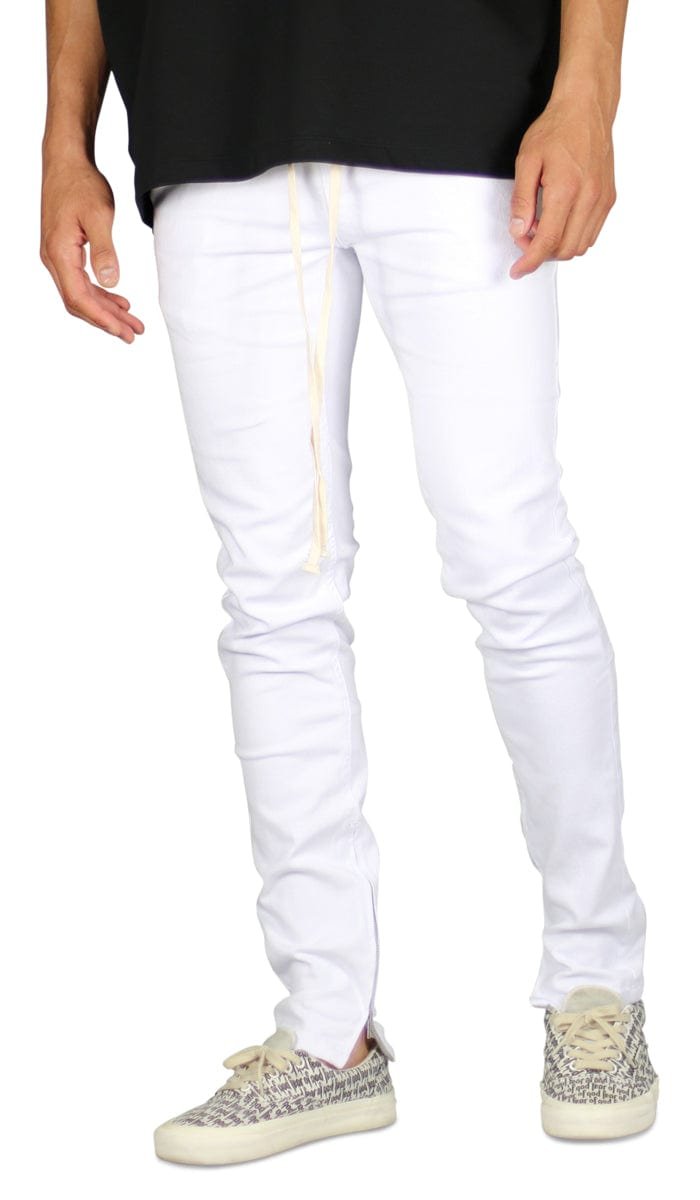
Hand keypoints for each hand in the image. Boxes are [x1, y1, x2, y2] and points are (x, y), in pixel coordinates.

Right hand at [40, 158, 144, 341]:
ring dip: (106, 310)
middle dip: (107, 321)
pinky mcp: (64, 251)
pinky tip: (119, 300)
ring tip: (132, 322)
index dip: (102, 319)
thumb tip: (111, 282)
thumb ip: (105, 251)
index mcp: (59, 253)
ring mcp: (57, 256)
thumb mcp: (99, 216)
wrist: (66, 161)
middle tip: (134, 334)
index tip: (124, 332)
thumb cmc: (81, 184)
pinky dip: (100, 294)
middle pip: (79, 302)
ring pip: (81, 294)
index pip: (78, 298)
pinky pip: (81, 281)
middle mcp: (54, 259)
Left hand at [508, 93, 616, 279]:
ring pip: (580, 246)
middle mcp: (589, 197)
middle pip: (565, 250)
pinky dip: (573, 236)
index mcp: (566, 189)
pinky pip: (591, 233)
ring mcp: (602, 199)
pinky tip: (560, 221)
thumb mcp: (527, 161)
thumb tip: (519, 230)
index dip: (530, 261)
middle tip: (525, 235)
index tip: (518, 270)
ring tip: (542, 225)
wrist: (586, 108)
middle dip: (541, 252)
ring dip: (558, 246)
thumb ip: (522, 200)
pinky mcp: (609, 198)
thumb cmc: (557, 128)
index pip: (548, 241)